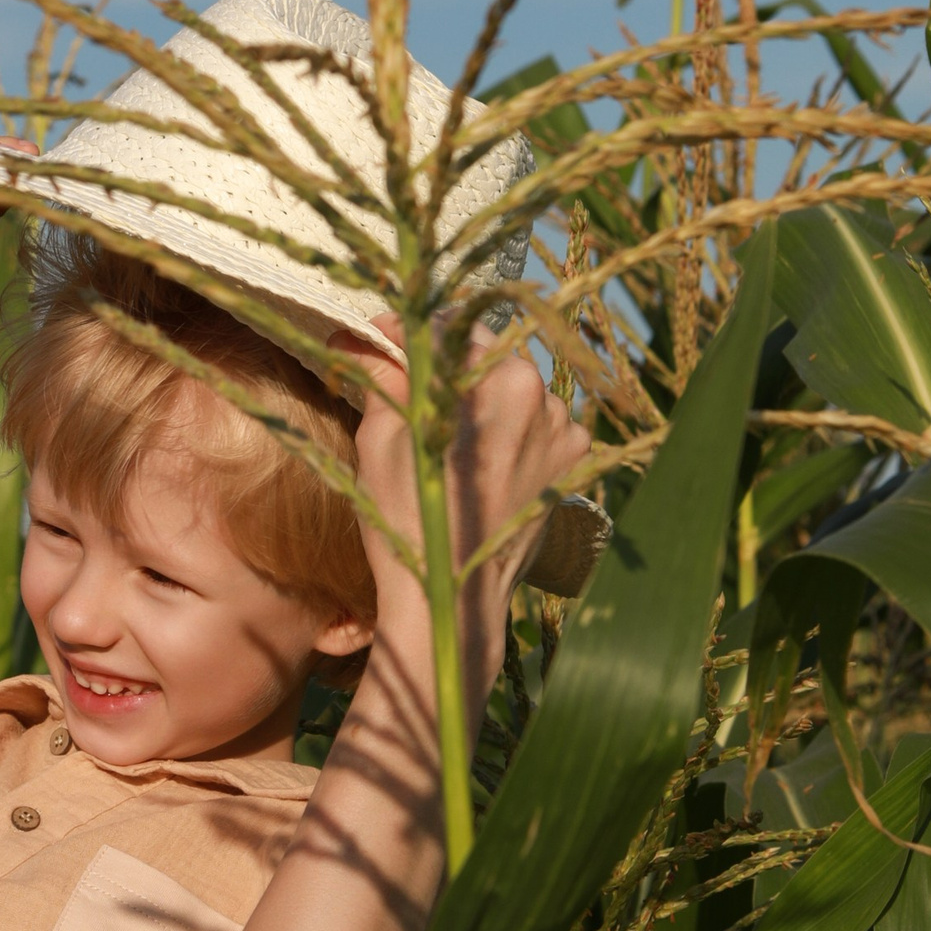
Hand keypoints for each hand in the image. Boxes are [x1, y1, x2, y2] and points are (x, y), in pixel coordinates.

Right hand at [339, 319, 588, 721]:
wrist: (454, 600)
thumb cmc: (408, 519)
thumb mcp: (381, 439)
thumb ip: (381, 377)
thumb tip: (358, 338)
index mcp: (502, 382)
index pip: (450, 329)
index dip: (408, 332)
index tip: (378, 340)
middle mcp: (546, 400)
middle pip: (485, 357)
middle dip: (443, 364)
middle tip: (403, 383)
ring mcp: (566, 434)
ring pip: (512, 389)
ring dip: (477, 396)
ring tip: (440, 427)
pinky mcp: (572, 465)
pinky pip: (535, 425)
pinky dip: (505, 428)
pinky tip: (474, 455)